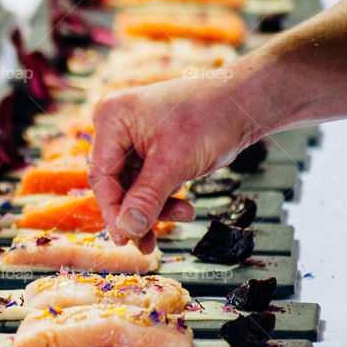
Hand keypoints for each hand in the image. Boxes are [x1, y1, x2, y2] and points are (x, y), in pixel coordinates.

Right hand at [87, 76, 261, 251]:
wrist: (244, 103)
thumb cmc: (211, 115)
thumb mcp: (175, 161)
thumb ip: (147, 198)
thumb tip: (127, 230)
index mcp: (112, 119)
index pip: (102, 176)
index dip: (113, 210)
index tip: (125, 237)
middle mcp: (117, 129)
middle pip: (115, 186)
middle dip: (137, 213)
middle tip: (147, 243)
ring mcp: (133, 142)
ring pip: (133, 191)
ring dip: (155, 210)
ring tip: (183, 216)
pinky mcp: (150, 154)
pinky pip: (148, 186)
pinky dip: (164, 201)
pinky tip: (183, 208)